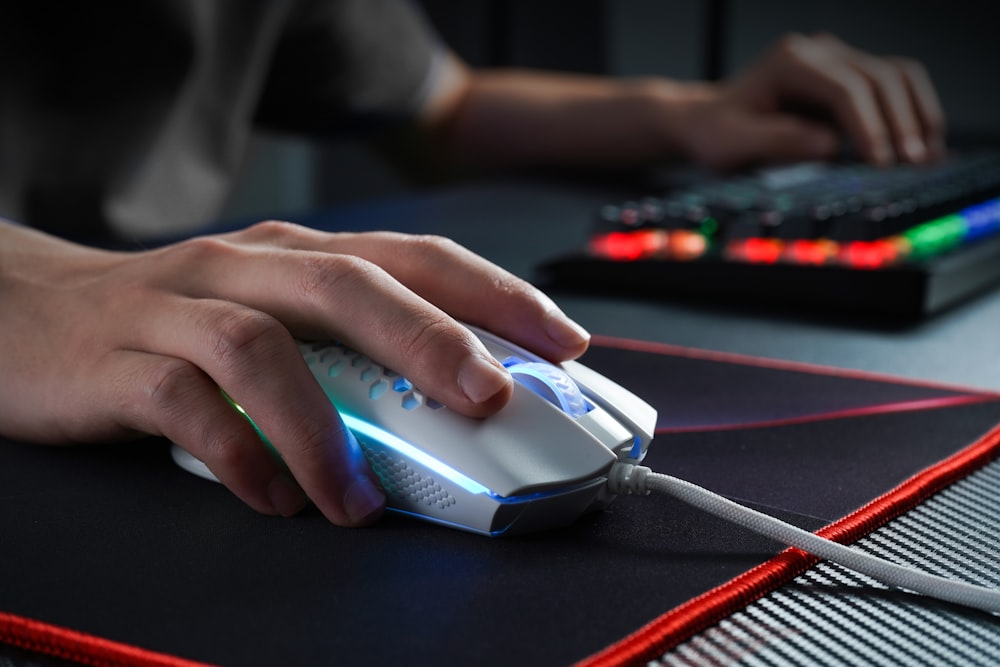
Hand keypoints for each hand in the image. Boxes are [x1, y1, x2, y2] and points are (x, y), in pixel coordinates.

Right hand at [0, 220, 589, 525]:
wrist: (28, 312)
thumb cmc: (179, 324)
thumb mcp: (276, 316)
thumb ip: (350, 353)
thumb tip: (457, 417)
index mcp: (301, 252)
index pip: (415, 256)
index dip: (495, 293)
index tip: (562, 342)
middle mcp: (248, 263)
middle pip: (352, 283)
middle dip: (432, 341)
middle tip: (488, 401)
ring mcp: (180, 307)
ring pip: (263, 347)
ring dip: (323, 431)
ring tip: (358, 502)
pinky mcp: (121, 361)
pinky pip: (187, 405)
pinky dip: (240, 454)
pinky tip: (273, 498)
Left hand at [667, 33, 945, 169]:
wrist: (710, 121)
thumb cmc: (717, 133)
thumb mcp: (734, 144)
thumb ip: (779, 142)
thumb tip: (831, 146)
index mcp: (790, 61)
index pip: (845, 88)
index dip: (868, 126)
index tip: (881, 162)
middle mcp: (819, 51)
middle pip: (881, 76)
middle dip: (901, 123)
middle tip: (911, 165)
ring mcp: (839, 61)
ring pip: (898, 76)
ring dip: (918, 115)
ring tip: (925, 158)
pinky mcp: (851, 78)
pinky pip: (895, 88)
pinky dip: (913, 114)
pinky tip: (920, 146)